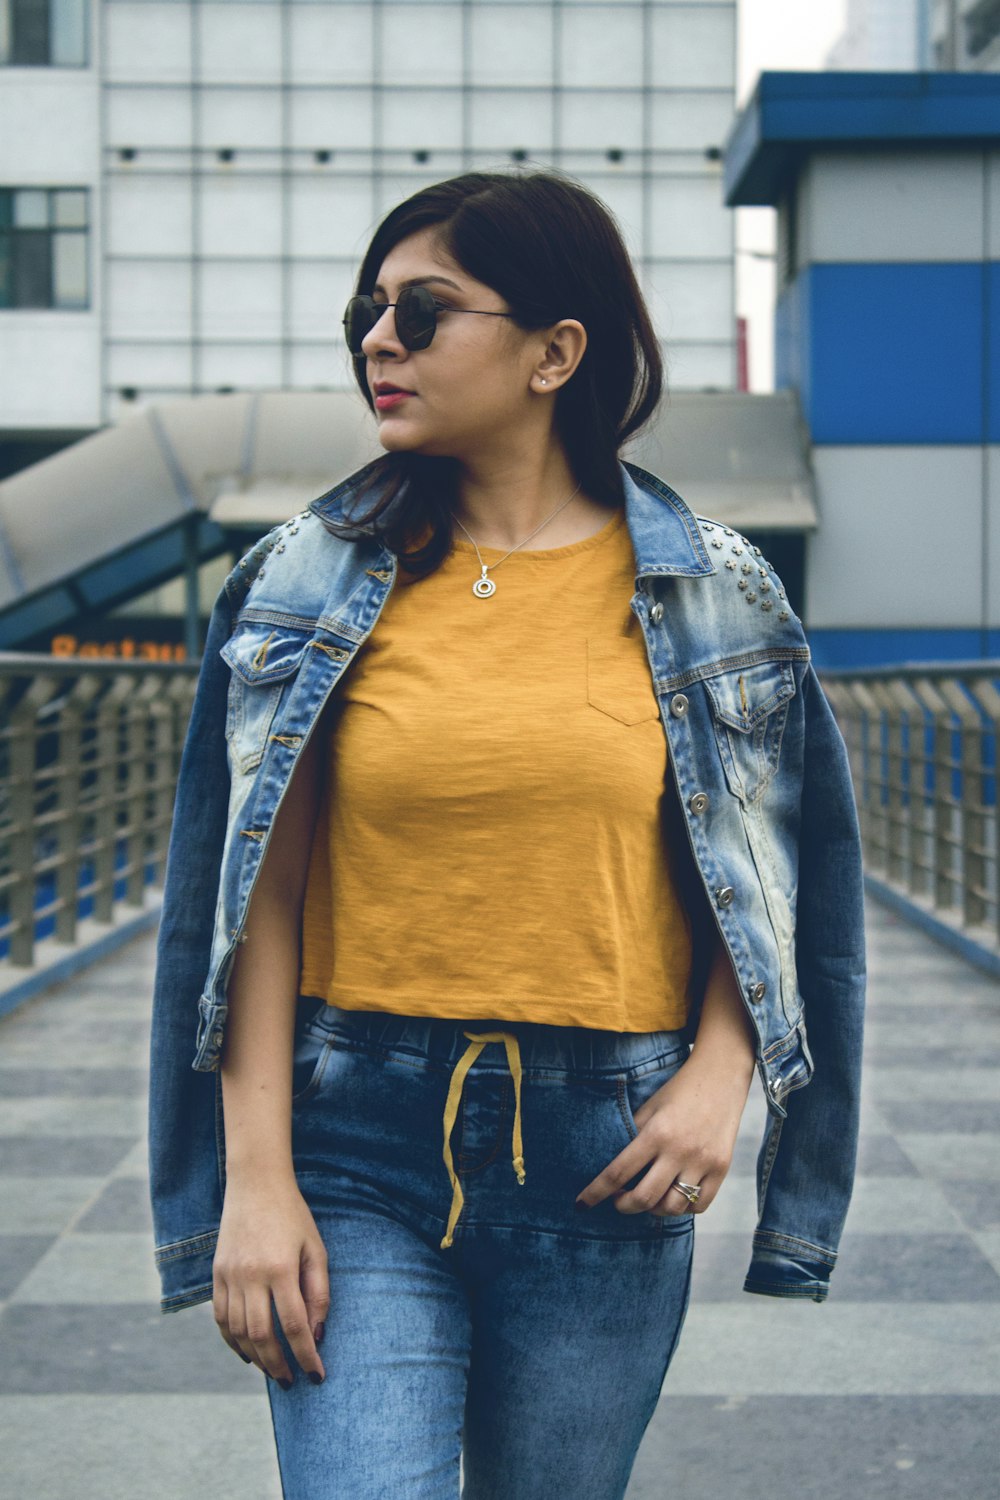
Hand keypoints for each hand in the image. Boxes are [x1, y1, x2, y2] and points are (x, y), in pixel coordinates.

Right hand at [213, 1173, 328, 1386]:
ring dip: (255, 1358)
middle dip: (278, 1365)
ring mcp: (229, 1276)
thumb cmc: (293, 1216)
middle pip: (262, 1335)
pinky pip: (221, 1318)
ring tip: (273, 1371)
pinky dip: (232, 1341)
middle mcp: (251, 1275)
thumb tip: (316, 1335)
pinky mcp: (216, 1274)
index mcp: (280, 1268)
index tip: (316, 1376)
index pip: (295, 1325)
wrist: (255, 1184)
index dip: (306, 1356)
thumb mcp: (315, 1249)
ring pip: (238, 1332)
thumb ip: (318, 1292)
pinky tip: (247, 1353)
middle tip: (291, 1381)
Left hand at [575, 1049, 752, 1217]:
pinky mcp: (722, 1169)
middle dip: (624, 1206)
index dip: (596, 1192)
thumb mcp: (649, 1108)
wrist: (721, 1077)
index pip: (618, 1172)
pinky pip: (698, 1205)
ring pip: (672, 1208)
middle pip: (644, 1199)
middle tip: (618, 1201)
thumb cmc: (679, 1090)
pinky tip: (673, 1194)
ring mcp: (703, 1162)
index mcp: (656, 1132)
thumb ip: (632, 1136)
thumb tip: (612, 1169)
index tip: (581, 1204)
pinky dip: (682, 1207)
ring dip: (653, 1209)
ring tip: (648, 1197)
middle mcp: (679, 1151)